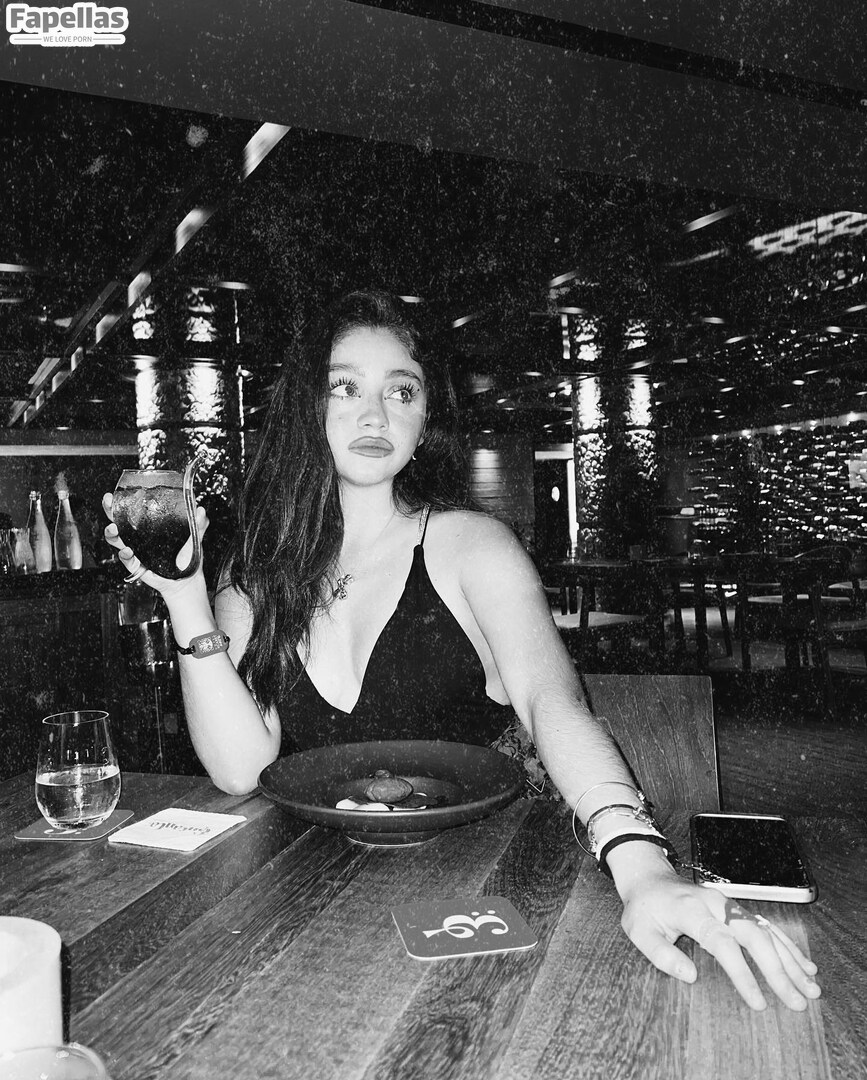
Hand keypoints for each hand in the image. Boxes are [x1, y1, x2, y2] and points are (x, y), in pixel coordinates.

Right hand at [102, 492, 209, 595]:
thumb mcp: (194, 536)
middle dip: (110, 511)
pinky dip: (125, 554)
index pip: (131, 511)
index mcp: (149, 527)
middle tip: (108, 504)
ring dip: (112, 534)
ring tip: (114, 529)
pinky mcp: (137, 566)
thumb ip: (198, 524)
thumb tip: (201, 510)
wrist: (187, 579)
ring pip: (116, 540)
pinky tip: (128, 550)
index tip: (114, 494)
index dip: (120, 502)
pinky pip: (126, 560)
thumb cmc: (187, 556)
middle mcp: (139, 537)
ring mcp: (136, 551)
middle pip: (118, 522)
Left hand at [619, 866, 820, 1010]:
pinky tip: (804, 965)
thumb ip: (661, 954)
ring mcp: (728, 904)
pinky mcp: (735, 908)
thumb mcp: (638, 930)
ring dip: (791, 960)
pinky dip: (787, 946)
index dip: (743, 973)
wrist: (649, 877)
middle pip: (753, 936)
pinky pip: (767, 925)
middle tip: (797, 1001)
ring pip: (766, 930)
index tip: (758, 1002)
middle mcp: (716, 904)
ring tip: (811, 988)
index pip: (722, 942)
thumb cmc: (643, 908)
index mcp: (691, 910)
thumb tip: (690, 976)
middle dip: (778, 970)